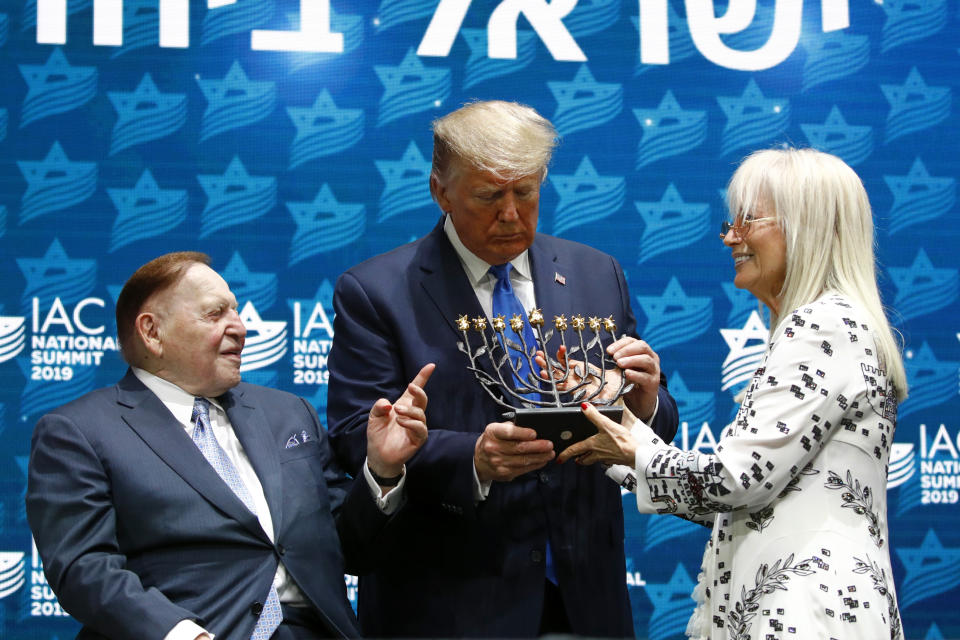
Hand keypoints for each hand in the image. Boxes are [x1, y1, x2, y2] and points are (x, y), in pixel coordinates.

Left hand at [366, 363, 434, 478]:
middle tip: (410, 387)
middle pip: (422, 399)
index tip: (431, 366)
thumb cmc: (378, 434)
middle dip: (419, 391)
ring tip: (397, 412)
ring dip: (409, 410)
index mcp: (403, 405)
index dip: (423, 377)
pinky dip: (411, 423)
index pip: (415, 390)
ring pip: (420, 413)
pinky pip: (420, 428)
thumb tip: (388, 404)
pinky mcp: (418, 438)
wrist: (378, 455)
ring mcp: (416, 426)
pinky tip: (401, 422)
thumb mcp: (373, 417)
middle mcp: (412, 414)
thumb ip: (378, 406)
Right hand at [474, 422, 554, 482]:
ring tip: (550, 453)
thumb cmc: (492, 441)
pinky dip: (535, 465)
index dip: (522, 433)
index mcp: (492, 432)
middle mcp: (493, 447)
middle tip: (549, 444)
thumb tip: (533, 427)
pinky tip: (542, 461)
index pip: (508, 432)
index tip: (534, 433)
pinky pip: (523, 469)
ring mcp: (498, 462)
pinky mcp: (504, 473)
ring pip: (523, 460)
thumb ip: (512, 427)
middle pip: (519, 447)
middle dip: (537, 446)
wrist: (479, 460)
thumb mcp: (497, 429)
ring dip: (540, 457)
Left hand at [534, 346, 619, 401]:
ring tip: (540, 354)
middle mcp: (569, 382)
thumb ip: (593, 404)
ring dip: (547, 360)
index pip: (558, 385)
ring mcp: (571, 373)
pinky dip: (561, 354)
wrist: (614, 384)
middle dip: (545, 367)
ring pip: (556, 367)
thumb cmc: (608, 394)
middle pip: (553, 375)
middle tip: (538, 360)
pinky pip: (565, 360)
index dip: (550, 380)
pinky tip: (561, 348)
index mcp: (573, 391)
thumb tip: (586, 406)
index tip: (544, 373)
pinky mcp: (575, 365)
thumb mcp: (601, 400)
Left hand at [556, 403, 636, 465]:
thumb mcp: (606, 425)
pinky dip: (599, 457)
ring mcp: (605, 458)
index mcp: (592, 445)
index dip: (565, 454)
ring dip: (587, 459)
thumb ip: (594, 416)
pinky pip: (602, 460)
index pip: (574, 450)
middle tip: (572, 459)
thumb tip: (584, 407)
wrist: (635, 454)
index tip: (559, 459)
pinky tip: (603, 453)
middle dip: (577, 459)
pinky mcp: (614, 459)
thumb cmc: (621, 441)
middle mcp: (597, 454)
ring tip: (584, 457)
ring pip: (592, 460)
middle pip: (583, 459)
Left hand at [607, 337, 660, 421]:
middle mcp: (651, 358)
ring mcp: (654, 370)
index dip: (620, 344)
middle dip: (626, 350)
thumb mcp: (622, 368)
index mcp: (642, 351)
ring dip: (631, 360)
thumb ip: (617, 360)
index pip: (632, 341)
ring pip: (646, 360)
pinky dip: (635, 374)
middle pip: (642, 347)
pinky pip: (645, 376)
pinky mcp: (653, 383)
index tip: (609, 350)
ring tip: (619, 364)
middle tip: (614, 357)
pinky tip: (627, 374)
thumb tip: (602, 354)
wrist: (639, 401)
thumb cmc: (629, 382)